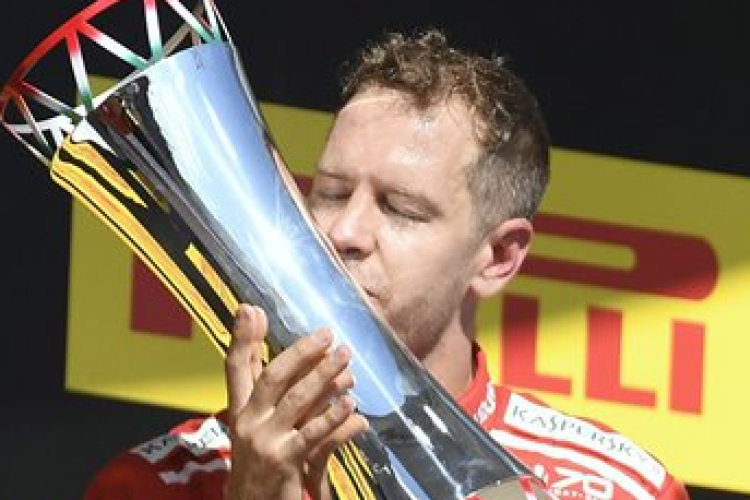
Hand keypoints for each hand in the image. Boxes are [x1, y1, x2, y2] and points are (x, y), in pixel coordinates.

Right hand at [223, 304, 367, 499]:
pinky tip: (352, 407)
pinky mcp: (283, 463)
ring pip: (297, 401)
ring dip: (325, 377)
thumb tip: (268, 356)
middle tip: (328, 334)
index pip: (235, 368)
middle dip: (302, 352)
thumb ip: (264, 387)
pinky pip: (313, 436)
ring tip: (346, 359)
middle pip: (273, 377)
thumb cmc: (261, 459)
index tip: (249, 310)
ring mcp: (264, 443)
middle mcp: (248, 423)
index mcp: (240, 410)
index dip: (242, 339)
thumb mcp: (255, 422)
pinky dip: (334, 419)